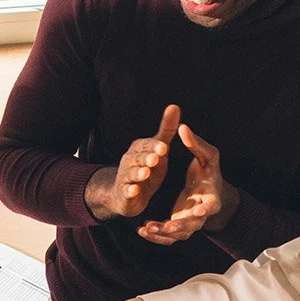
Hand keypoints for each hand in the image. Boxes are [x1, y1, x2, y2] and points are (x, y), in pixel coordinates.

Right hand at [88, 105, 180, 219]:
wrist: (127, 194)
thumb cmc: (147, 168)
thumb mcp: (158, 149)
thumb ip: (166, 130)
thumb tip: (175, 106)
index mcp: (139, 149)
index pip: (146, 145)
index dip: (154, 147)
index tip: (164, 147)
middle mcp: (129, 161)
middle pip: (137, 158)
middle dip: (146, 158)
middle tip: (155, 159)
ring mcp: (125, 177)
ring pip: (131, 174)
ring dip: (137, 173)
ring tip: (145, 173)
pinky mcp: (124, 193)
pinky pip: (126, 191)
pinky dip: (129, 191)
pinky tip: (133, 191)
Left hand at [138, 124, 238, 244]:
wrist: (207, 190)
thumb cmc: (208, 171)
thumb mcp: (207, 156)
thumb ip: (196, 144)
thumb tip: (183, 127)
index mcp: (212, 197)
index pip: (211, 206)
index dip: (205, 208)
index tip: (198, 209)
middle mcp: (202, 214)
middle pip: (193, 224)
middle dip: (180, 225)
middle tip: (167, 226)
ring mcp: (190, 223)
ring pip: (179, 235)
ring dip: (163, 233)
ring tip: (147, 228)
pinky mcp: (179, 228)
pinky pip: (168, 238)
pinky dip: (156, 236)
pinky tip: (142, 230)